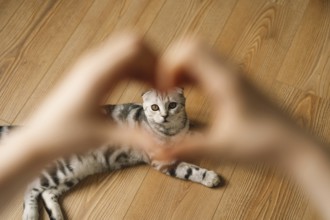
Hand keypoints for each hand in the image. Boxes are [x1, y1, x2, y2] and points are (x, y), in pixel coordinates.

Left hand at [7, 32, 157, 159]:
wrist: (39, 139)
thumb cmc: (64, 137)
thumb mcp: (102, 137)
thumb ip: (134, 138)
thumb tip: (162, 146)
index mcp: (97, 75)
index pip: (134, 49)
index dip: (156, 64)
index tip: (165, 86)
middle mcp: (94, 64)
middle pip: (133, 43)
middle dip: (153, 60)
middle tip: (163, 84)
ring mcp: (91, 66)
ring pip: (126, 50)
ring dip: (144, 64)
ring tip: (156, 88)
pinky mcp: (90, 73)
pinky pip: (118, 61)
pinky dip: (134, 69)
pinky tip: (141, 87)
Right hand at [156, 38, 298, 160]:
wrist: (292, 145)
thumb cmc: (261, 145)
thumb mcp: (219, 149)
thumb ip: (187, 148)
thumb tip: (159, 152)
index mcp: (224, 82)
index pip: (189, 51)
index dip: (168, 67)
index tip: (163, 90)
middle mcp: (230, 72)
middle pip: (192, 45)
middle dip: (172, 62)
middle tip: (165, 86)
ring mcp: (234, 74)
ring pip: (200, 53)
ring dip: (182, 66)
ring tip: (174, 90)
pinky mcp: (236, 80)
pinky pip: (208, 64)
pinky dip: (193, 72)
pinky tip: (188, 91)